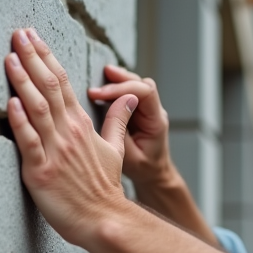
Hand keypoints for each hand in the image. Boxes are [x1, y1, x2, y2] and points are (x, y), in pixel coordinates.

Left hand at [3, 28, 137, 247]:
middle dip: (31, 57)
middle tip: (18, 33)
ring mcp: (54, 151)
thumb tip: (130, 96)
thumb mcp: (114, 150)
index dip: (46, 57)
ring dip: (22, 80)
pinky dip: (20, 121)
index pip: (62, 83)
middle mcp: (67, 133)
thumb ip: (117, 121)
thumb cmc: (103, 189)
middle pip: (48, 87)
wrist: (104, 219)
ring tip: (10, 57)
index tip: (32, 37)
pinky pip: (29, 141)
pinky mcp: (40, 171)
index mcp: (81, 125)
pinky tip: (11, 102)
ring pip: (36, 108)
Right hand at [87, 64, 175, 189]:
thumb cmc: (143, 169)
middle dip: (119, 80)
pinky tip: (106, 86)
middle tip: (96, 84)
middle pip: (141, 84)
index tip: (99, 95)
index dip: (121, 89)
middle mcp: (155, 112)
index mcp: (156, 121)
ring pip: (136, 85)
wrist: (153, 175)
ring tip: (101, 77)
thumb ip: (120, 134)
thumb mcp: (128, 157)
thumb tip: (107, 110)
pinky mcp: (139, 111)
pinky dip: (118, 86)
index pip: (145, 93)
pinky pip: (131, 92)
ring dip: (119, 80)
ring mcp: (148, 110)